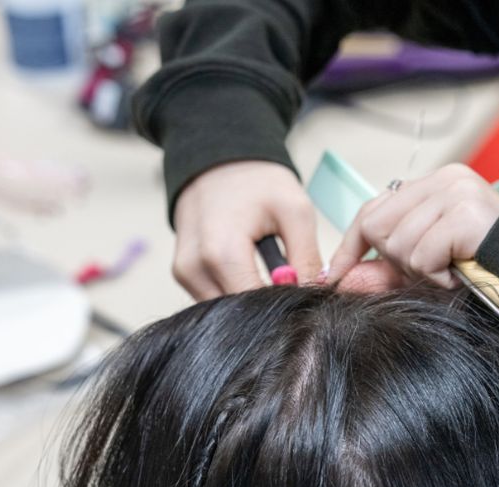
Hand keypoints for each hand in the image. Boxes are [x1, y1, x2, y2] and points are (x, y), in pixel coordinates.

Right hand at [172, 161, 321, 299]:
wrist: (218, 159)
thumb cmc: (259, 182)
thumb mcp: (296, 211)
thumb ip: (307, 259)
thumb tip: (316, 297)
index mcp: (221, 252)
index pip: (257, 308)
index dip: (285, 309)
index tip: (307, 302)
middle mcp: (195, 268)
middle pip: (238, 315)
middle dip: (269, 309)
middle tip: (293, 290)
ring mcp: (184, 273)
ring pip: (225, 311)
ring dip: (251, 304)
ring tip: (272, 277)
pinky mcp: (182, 274)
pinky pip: (213, 298)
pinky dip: (236, 292)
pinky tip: (253, 273)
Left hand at [327, 164, 498, 289]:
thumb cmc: (487, 272)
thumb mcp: (428, 268)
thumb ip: (385, 270)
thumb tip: (339, 279)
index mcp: (435, 185)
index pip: (373, 209)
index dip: (353, 245)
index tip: (336, 274)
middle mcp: (444, 180)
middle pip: (377, 225)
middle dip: (394, 261)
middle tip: (431, 271)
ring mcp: (455, 193)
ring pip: (398, 244)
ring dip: (420, 272)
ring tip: (452, 271)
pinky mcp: (464, 214)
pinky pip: (421, 256)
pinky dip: (436, 277)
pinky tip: (461, 274)